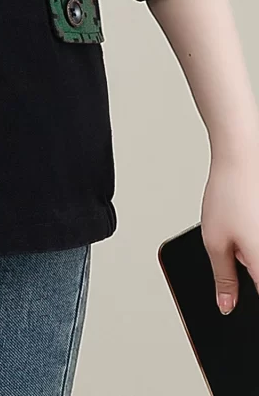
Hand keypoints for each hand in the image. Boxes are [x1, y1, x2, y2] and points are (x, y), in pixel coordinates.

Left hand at [201, 144, 258, 313]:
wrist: (244, 154)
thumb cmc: (230, 191)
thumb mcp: (215, 241)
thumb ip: (223, 280)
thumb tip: (226, 306)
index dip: (251, 309)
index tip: (241, 316)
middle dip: (250, 276)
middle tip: (236, 252)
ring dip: (252, 258)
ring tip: (241, 232)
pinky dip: (254, 238)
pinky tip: (247, 225)